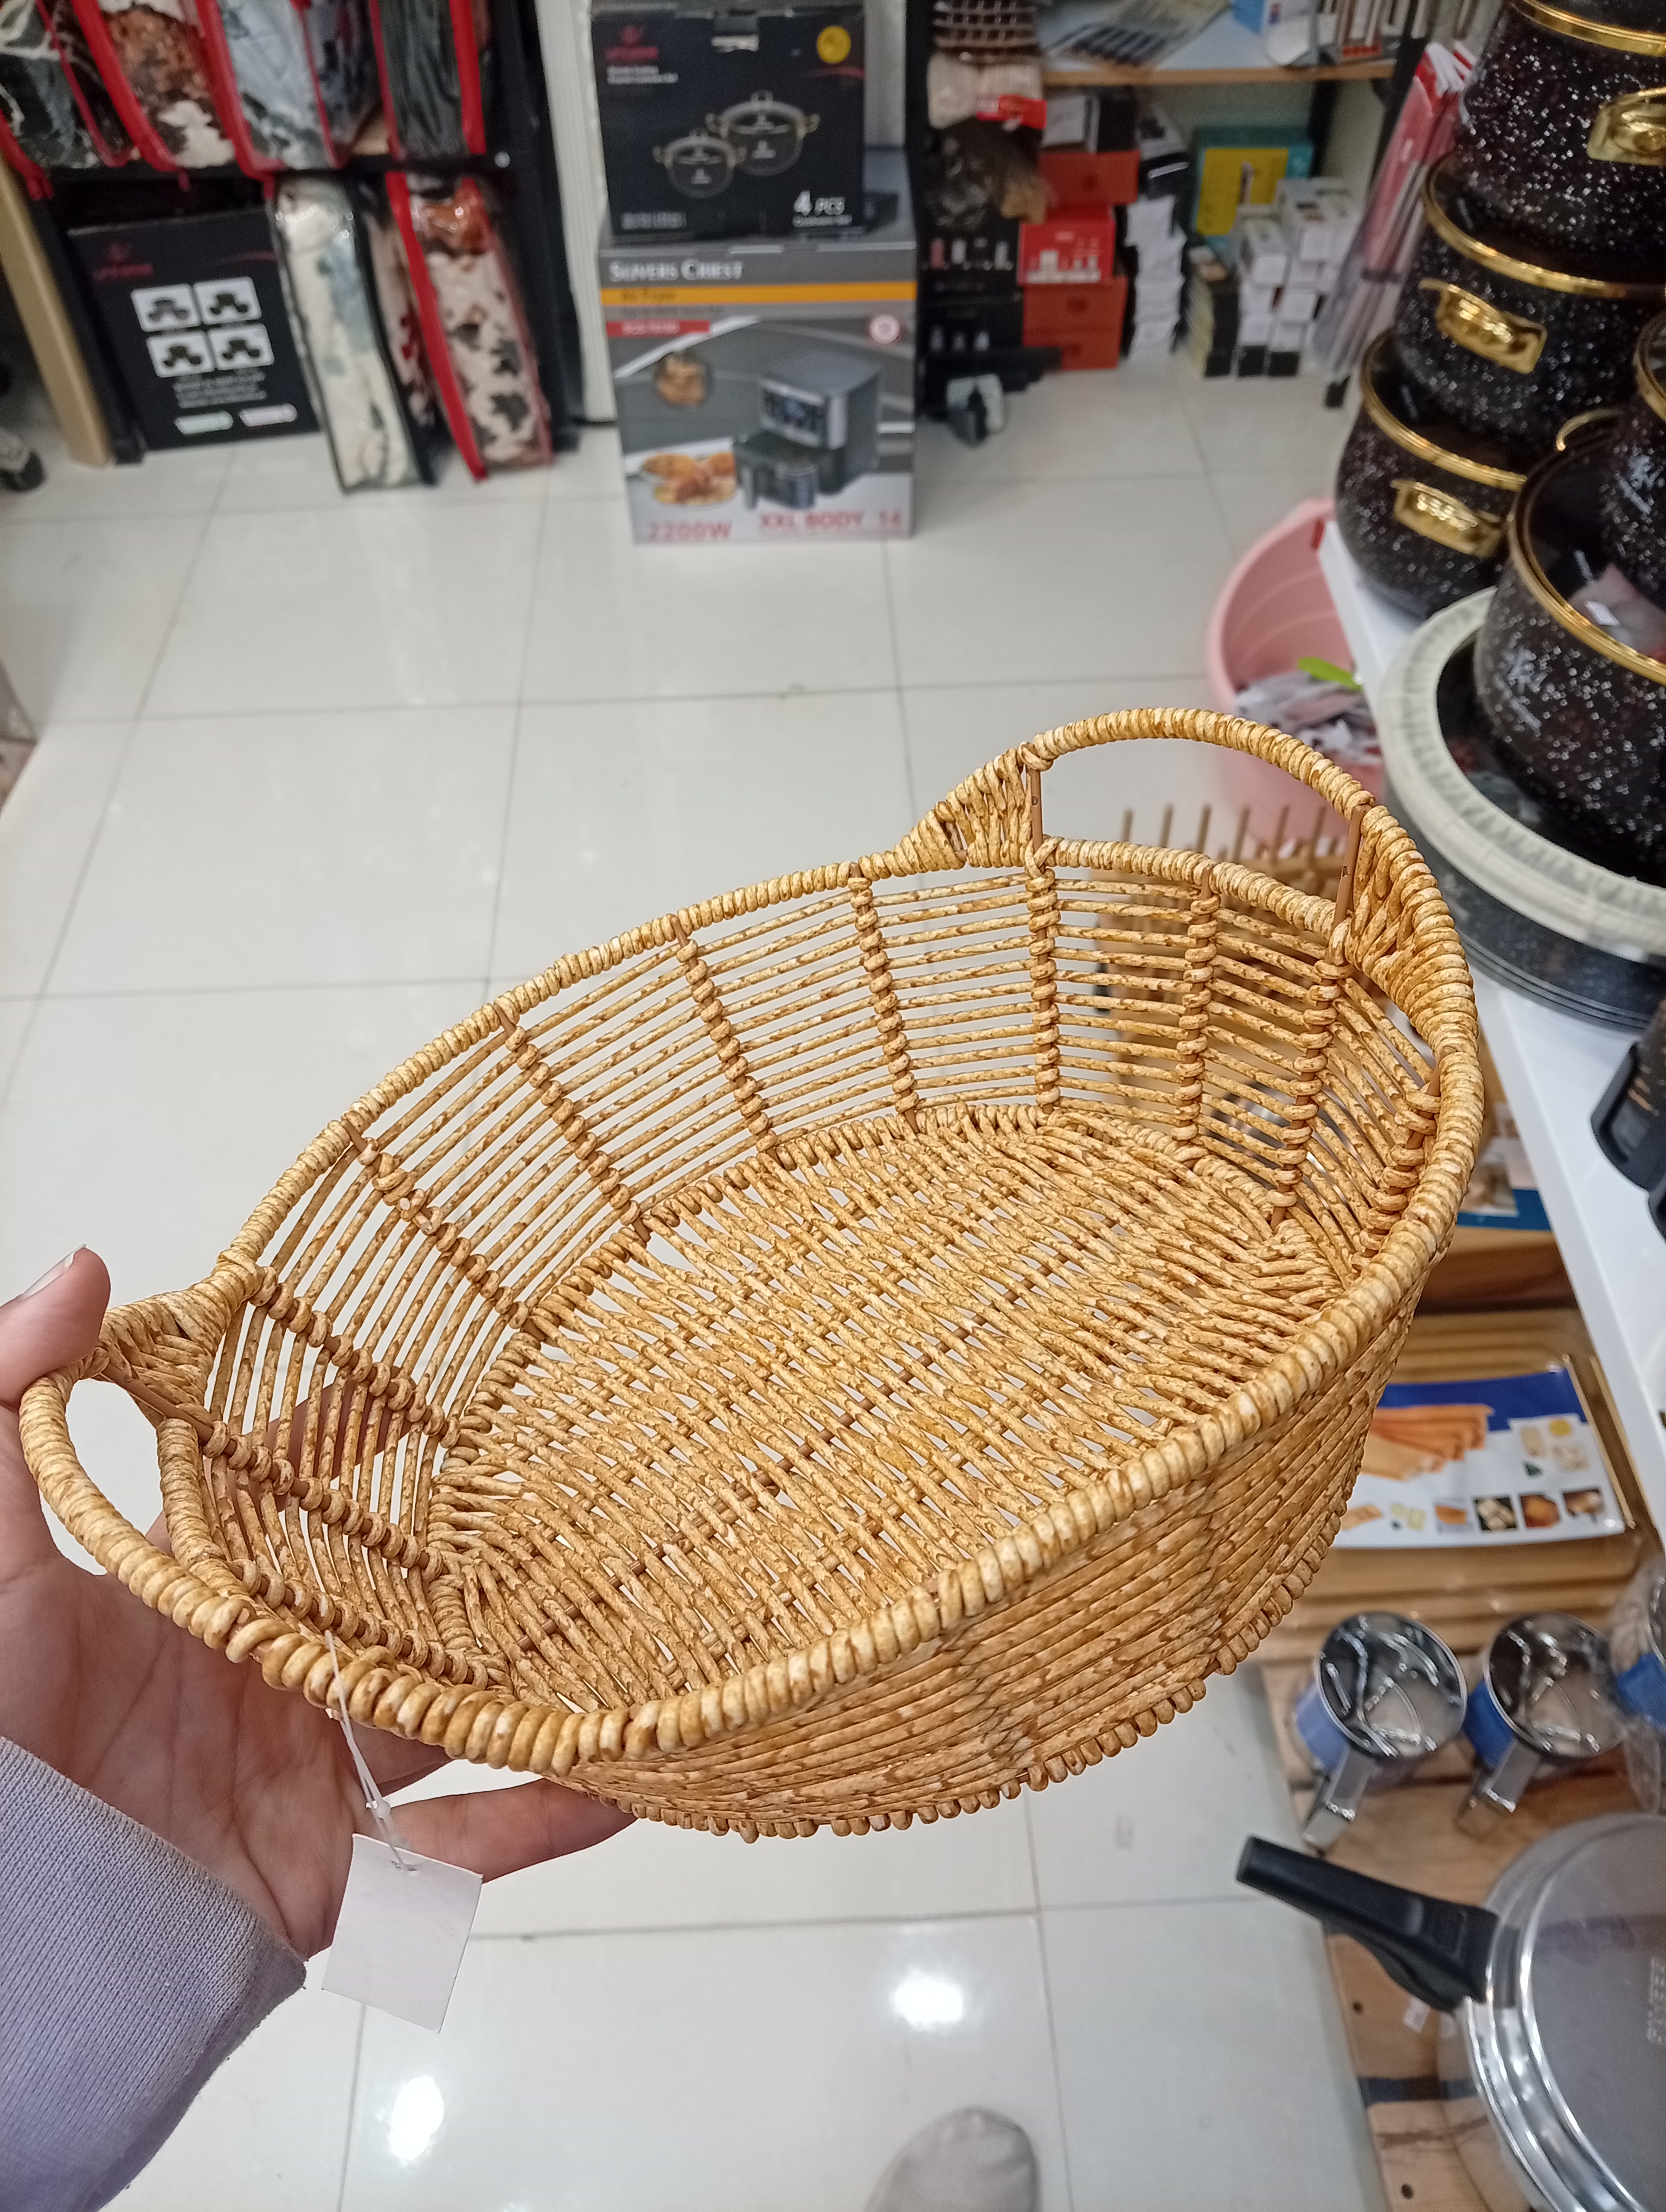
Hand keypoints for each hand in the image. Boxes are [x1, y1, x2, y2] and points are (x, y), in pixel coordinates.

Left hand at [0, 1251, 629, 1956]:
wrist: (2, 1925)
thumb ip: (9, 1398)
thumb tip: (88, 1270)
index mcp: (193, 1603)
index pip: (296, 1503)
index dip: (356, 1444)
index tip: (436, 1383)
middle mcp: (262, 1682)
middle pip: (392, 1608)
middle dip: (474, 1559)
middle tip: (575, 1490)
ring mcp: (304, 1778)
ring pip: (449, 1717)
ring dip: (534, 1682)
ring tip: (632, 1626)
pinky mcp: (332, 1873)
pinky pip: (459, 1852)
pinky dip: (544, 1819)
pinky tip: (622, 1779)